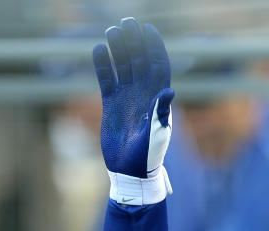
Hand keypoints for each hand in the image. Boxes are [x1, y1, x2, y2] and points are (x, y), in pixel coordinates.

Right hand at [92, 18, 173, 191]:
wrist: (130, 171)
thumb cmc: (149, 155)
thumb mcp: (157, 133)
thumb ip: (161, 112)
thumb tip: (169, 91)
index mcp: (159, 98)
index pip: (158, 66)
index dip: (154, 47)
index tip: (148, 29)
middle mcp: (144, 94)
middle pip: (140, 61)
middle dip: (135, 42)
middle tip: (127, 22)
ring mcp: (127, 97)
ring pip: (123, 66)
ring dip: (119, 49)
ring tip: (112, 31)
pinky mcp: (111, 104)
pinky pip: (107, 79)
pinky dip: (103, 65)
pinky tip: (98, 49)